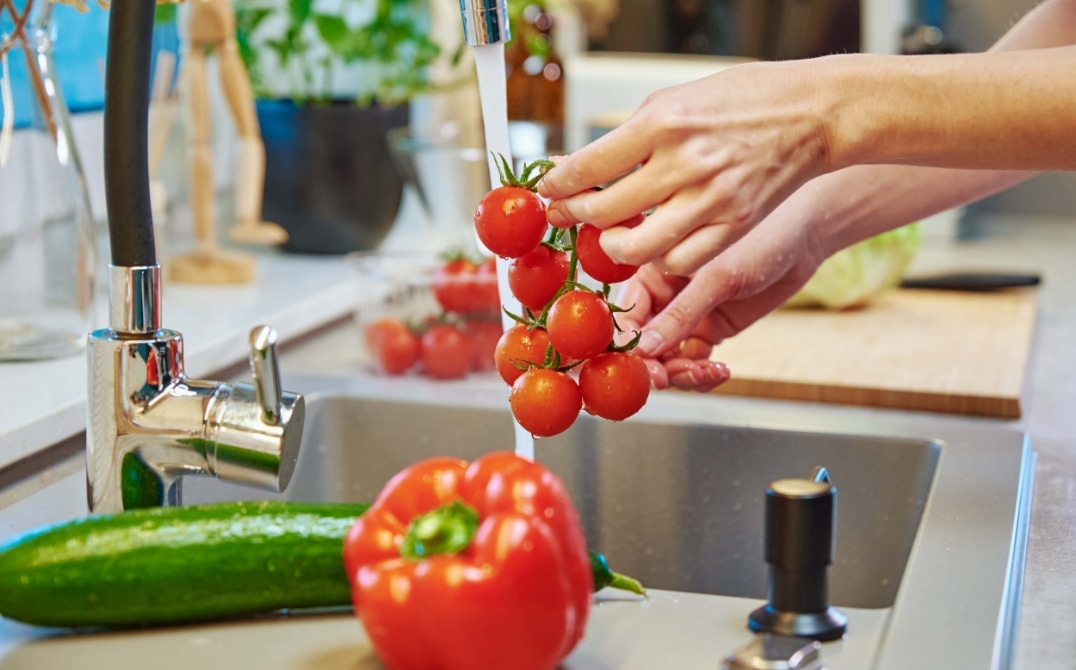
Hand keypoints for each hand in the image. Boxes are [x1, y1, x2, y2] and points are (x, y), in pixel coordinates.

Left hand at [538, 59, 834, 275]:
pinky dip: (659, 258)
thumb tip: (583, 166)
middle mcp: (686, 161)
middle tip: (570, 214)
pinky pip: (680, 260)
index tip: (550, 190)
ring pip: (638, 247)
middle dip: (576, 216)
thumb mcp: (677, 98)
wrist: (813, 114)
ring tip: (610, 236)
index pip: (590, 164)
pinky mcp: (734, 226)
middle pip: (605, 209)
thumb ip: (632, 135)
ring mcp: (712, 198)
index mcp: (665, 121)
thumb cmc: (745, 99)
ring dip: (613, 246)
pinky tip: (654, 243)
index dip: (560, 184)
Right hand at [616, 206, 824, 390]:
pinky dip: (703, 373)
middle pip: (645, 343)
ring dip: (682, 373)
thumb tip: (645, 350)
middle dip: (656, 365)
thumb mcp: (717, 278)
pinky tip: (720, 369)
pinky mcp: (711, 329)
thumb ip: (680, 315)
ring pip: (669, 357)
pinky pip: (695, 360)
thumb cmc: (761, 237)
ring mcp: (688, 315)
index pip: (628, 315)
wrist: (805, 237)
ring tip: (706, 372)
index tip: (642, 367)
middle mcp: (665, 296)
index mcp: (652, 271)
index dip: (630, 345)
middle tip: (671, 378)